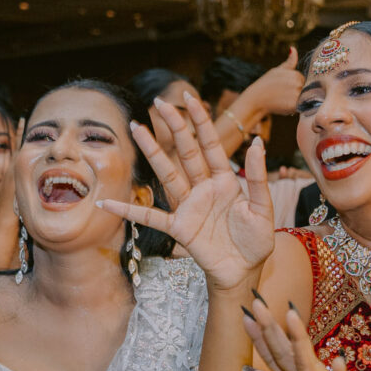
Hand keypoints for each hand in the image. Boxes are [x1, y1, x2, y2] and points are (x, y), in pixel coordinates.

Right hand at [99, 92, 275, 292]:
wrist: (244, 273)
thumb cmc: (255, 242)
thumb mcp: (263, 209)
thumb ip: (257, 177)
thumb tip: (256, 142)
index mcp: (226, 181)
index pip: (211, 144)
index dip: (200, 121)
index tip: (188, 98)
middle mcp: (204, 189)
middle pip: (186, 152)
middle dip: (173, 127)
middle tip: (158, 103)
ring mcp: (189, 207)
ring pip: (167, 174)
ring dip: (151, 152)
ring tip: (136, 128)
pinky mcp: (178, 228)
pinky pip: (150, 216)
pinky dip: (128, 210)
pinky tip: (108, 203)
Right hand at [232, 46, 303, 130]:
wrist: (255, 100)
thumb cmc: (265, 85)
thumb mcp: (277, 70)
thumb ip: (289, 62)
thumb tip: (293, 48)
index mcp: (295, 74)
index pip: (301, 80)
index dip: (292, 85)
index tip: (282, 88)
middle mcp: (298, 83)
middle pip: (303, 90)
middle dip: (295, 93)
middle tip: (281, 95)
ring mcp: (296, 94)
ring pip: (301, 99)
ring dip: (294, 101)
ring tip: (281, 100)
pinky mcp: (294, 105)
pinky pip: (299, 107)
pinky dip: (292, 108)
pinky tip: (282, 106)